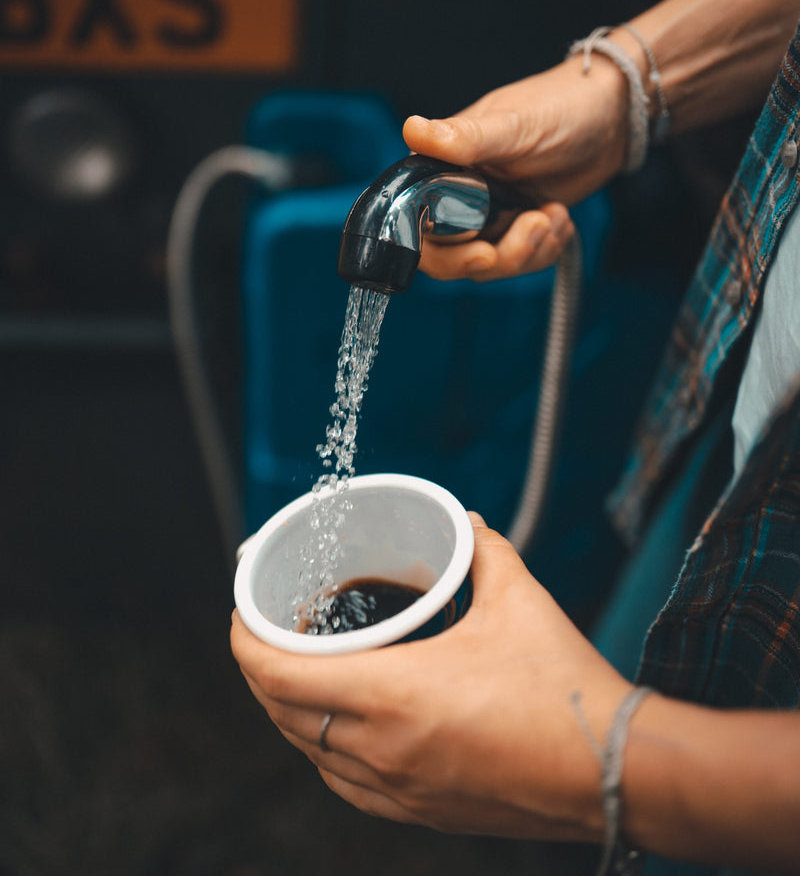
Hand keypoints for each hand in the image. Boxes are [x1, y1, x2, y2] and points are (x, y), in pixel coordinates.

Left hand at [230, 513, 629, 840]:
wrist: (616, 772)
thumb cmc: (564, 688)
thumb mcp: (519, 601)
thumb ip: (483, 551)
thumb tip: (465, 523)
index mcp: (393, 696)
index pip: (277, 675)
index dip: (243, 642)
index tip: (241, 612)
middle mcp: (382, 751)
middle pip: (283, 714)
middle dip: (261, 672)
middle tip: (270, 631)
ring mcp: (398, 791)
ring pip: (310, 752)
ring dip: (290, 711)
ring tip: (302, 671)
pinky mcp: (421, 814)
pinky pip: (344, 784)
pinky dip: (325, 750)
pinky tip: (343, 728)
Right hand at [404, 56, 627, 281]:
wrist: (613, 117)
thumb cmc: (561, 105)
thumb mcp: (514, 125)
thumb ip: (465, 138)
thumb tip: (411, 130)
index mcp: (441, 169)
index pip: (416, 227)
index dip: (446, 254)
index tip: (484, 253)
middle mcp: (456, 196)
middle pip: (452, 259)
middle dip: (498, 258)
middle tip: (533, 229)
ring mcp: (487, 215)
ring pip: (489, 266)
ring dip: (528, 251)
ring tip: (554, 215)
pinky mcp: (515, 228)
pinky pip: (519, 262)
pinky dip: (544, 249)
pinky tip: (560, 218)